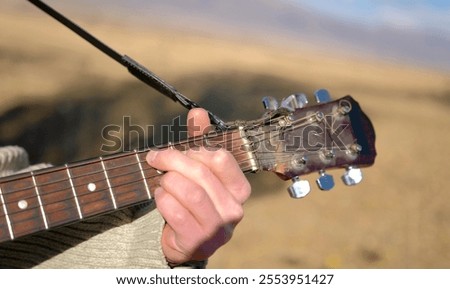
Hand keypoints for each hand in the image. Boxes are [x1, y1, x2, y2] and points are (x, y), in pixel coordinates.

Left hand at [146, 108, 250, 264]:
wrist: (188, 241)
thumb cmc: (195, 200)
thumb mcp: (199, 170)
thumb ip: (200, 142)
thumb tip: (198, 112)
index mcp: (239, 189)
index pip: (220, 158)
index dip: (193, 149)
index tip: (175, 149)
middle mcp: (234, 210)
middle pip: (201, 174)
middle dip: (173, 161)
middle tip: (155, 158)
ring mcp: (217, 229)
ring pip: (189, 193)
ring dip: (167, 182)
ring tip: (161, 181)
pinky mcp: (198, 242)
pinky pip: (176, 213)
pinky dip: (162, 200)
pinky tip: (160, 197)